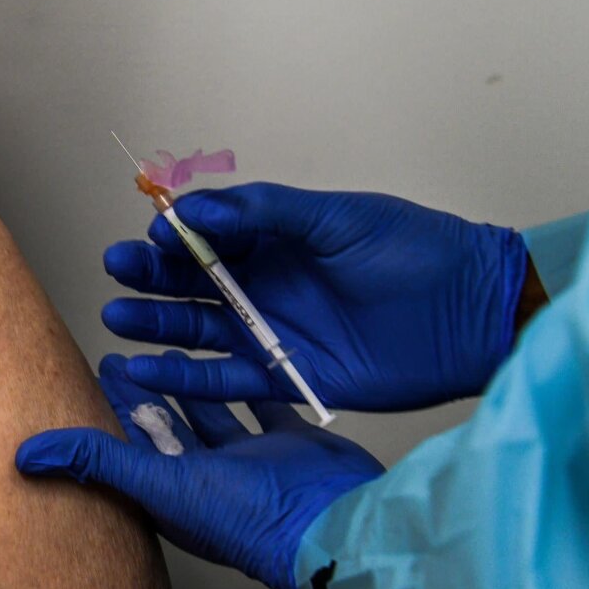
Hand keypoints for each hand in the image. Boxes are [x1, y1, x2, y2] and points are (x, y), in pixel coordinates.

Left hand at [17, 355, 382, 588]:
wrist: (330, 521)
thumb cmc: (247, 517)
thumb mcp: (160, 485)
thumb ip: (97, 463)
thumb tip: (23, 456)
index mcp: (174, 494)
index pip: (129, 445)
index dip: (109, 411)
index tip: (90, 374)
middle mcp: (209, 478)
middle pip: (166, 427)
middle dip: (142, 392)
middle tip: (117, 355)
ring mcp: (250, 460)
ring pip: (211, 413)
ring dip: (189, 384)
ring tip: (165, 347)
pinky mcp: (287, 441)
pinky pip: (261, 403)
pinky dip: (247, 381)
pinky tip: (233, 357)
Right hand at [105, 183, 530, 411]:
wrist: (472, 312)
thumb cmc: (415, 252)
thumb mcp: (337, 218)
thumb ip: (266, 213)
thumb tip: (195, 209)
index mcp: (275, 239)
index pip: (207, 233)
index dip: (176, 234)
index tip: (154, 234)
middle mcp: (264, 285)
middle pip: (190, 281)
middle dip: (150, 275)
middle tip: (118, 269)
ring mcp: (271, 331)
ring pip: (196, 328)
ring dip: (154, 322)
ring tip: (116, 316)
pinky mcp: (284, 376)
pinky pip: (222, 379)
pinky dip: (182, 376)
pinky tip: (146, 368)